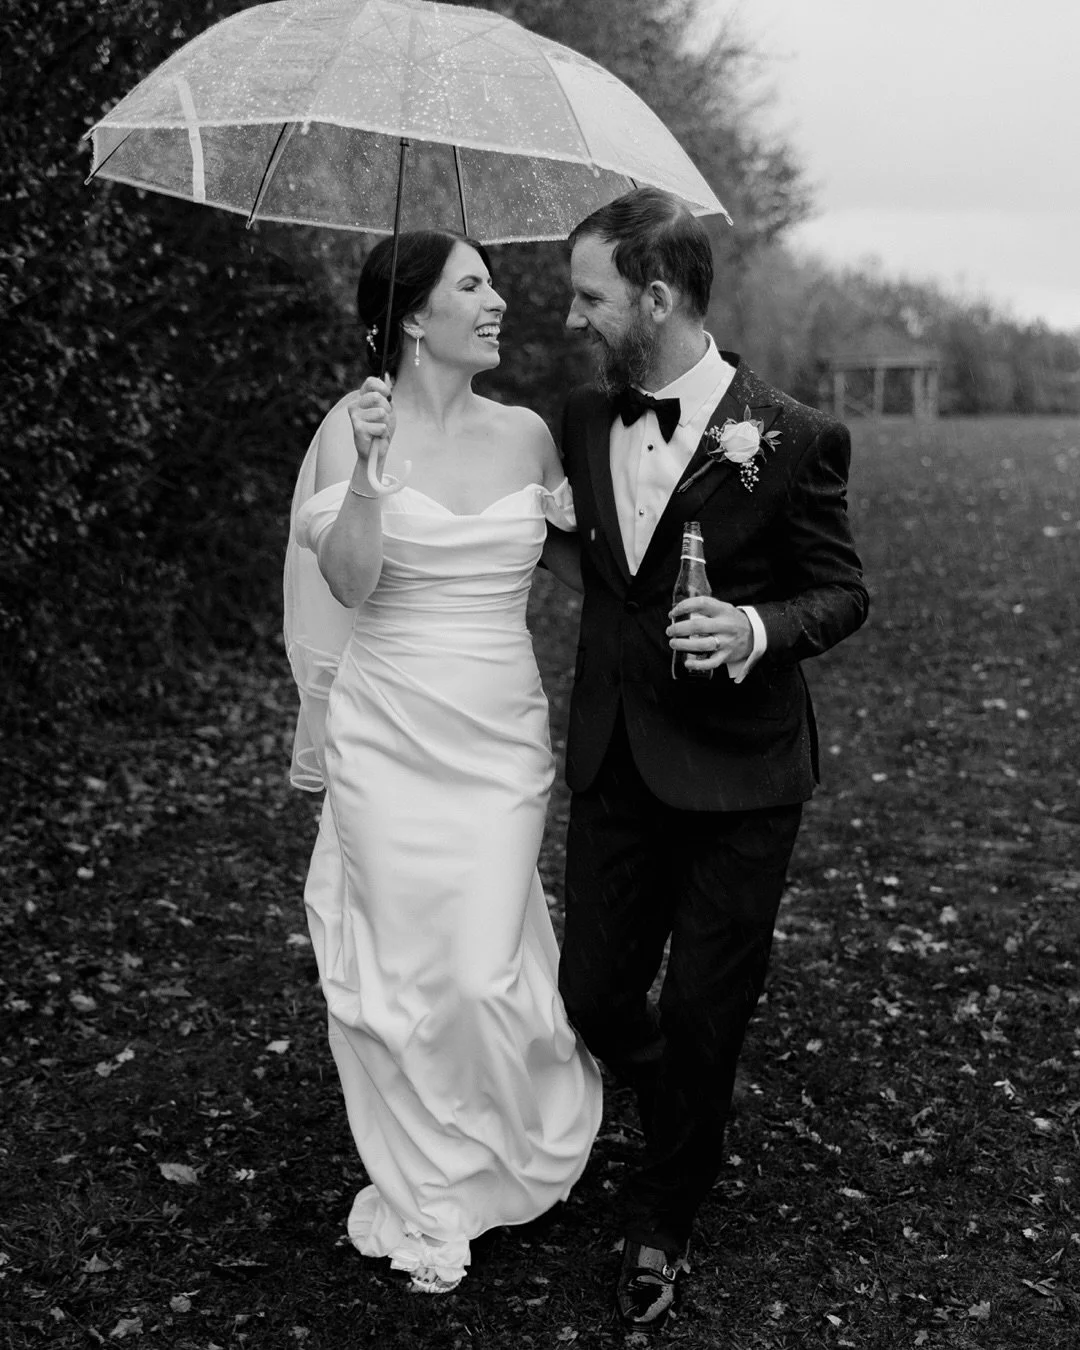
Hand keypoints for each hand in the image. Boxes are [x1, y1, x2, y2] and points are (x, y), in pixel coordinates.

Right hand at [344, 377, 408, 495]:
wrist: (376, 451)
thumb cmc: (381, 429)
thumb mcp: (388, 409)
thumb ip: (387, 393)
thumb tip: (387, 375)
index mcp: (362, 397)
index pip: (370, 382)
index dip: (383, 387)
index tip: (389, 397)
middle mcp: (355, 404)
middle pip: (377, 397)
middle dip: (387, 409)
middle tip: (384, 419)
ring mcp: (355, 416)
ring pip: (381, 413)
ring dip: (385, 423)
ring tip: (379, 428)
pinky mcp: (358, 428)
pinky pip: (381, 427)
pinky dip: (383, 433)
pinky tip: (376, 436)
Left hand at [666, 597, 751, 671]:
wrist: (756, 634)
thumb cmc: (733, 620)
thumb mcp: (724, 608)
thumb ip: (706, 609)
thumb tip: (680, 611)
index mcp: (723, 611)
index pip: (701, 604)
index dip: (684, 607)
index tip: (673, 613)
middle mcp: (725, 625)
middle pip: (698, 626)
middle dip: (679, 628)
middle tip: (670, 631)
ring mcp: (726, 642)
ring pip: (703, 644)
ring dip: (684, 645)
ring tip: (673, 643)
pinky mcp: (727, 656)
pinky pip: (711, 662)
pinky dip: (698, 664)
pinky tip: (687, 662)